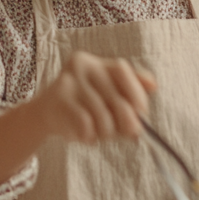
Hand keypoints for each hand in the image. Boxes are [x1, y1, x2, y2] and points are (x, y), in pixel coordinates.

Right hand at [31, 51, 157, 143]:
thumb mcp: (107, 96)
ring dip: (106, 132)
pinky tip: (86, 136)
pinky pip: (86, 124)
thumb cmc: (83, 106)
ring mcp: (69, 82)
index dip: (136, 91)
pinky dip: (90, 135)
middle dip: (126, 121)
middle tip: (127, 133)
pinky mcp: (59, 101)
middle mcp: (82, 67)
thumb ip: (130, 92)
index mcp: (95, 63)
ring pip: (102, 115)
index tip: (141, 111)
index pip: (122, 69)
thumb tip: (154, 85)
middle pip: (116, 97)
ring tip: (100, 135)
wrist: (45, 115)